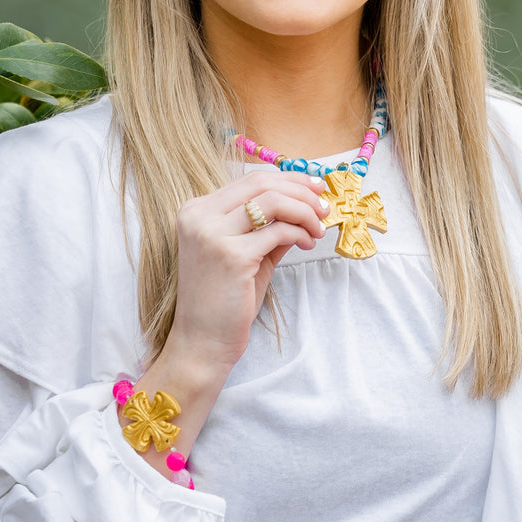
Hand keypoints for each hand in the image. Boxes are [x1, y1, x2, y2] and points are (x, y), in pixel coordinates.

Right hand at [168, 169, 327, 372]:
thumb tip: (305, 205)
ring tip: (318, 227)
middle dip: (301, 190)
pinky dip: (300, 233)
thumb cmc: (222, 300)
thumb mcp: (245, 254)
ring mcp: (212, 234)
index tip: (313, 188)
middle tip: (324, 205)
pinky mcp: (231, 255)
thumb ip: (268, 227)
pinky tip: (308, 244)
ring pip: (273, 201)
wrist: (201, 342)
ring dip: (304, 210)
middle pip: (262, 183)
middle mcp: (200, 216)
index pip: (250, 180)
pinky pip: (278, 231)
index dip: (288, 179)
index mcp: (197, 210)